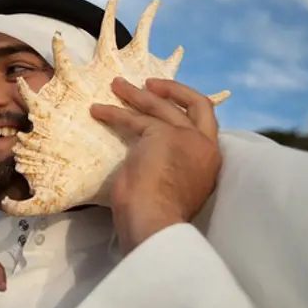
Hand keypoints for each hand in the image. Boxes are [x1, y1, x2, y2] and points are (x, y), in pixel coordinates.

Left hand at [90, 77, 222, 254]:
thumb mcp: (175, 185)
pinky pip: (133, 119)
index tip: (170, 102)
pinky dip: (113, 113)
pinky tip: (97, 111)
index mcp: (210, 160)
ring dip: (135, 94)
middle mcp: (203, 145)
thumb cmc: (159, 216)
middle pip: (196, 103)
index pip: (206, 124)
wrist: (155, 224)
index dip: (189, 108)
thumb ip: (174, 166)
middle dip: (173, 89)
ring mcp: (184, 137)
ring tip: (115, 86)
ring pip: (160, 106)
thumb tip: (152, 160)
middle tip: (149, 83)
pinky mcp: (160, 135)